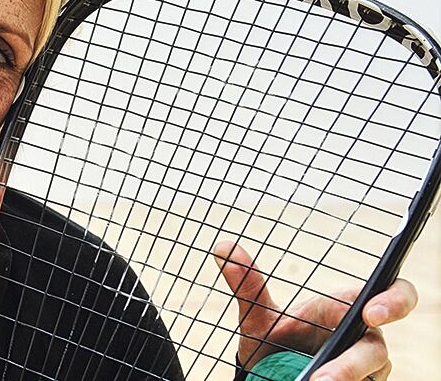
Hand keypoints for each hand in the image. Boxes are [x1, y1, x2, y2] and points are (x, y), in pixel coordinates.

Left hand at [213, 241, 417, 379]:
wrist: (271, 372)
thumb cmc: (275, 339)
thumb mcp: (259, 316)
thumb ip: (246, 286)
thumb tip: (222, 248)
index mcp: (345, 309)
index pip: (392, 295)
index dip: (393, 301)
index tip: (371, 314)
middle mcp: (364, 339)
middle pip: (376, 351)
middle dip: (353, 365)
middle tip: (324, 379)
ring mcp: (366, 370)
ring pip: (370, 377)